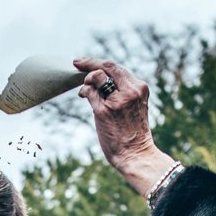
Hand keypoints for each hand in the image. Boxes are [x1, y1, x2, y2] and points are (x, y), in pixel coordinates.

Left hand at [73, 58, 177, 198]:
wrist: (135, 154)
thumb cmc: (133, 132)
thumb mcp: (134, 105)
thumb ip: (123, 90)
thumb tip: (100, 78)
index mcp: (139, 87)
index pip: (116, 67)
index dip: (97, 62)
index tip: (85, 61)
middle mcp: (130, 91)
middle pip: (105, 66)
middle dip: (88, 63)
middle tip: (76, 63)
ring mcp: (117, 100)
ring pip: (96, 77)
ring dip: (86, 80)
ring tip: (84, 88)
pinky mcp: (104, 111)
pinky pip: (89, 92)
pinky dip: (84, 91)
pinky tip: (83, 95)